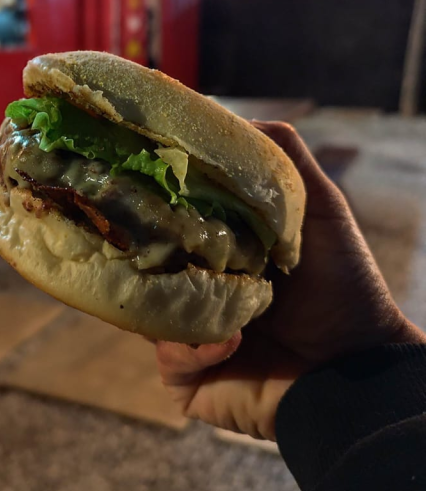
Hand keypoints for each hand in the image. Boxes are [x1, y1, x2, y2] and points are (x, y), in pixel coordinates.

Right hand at [155, 122, 425, 439]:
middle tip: (137, 230)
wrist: (358, 370)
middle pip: (146, 263)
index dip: (151, 201)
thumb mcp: (318, 207)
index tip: (133, 176)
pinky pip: (169, 357)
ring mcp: (189, 334)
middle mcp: (198, 289)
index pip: (168, 221)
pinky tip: (234, 342)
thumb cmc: (344, 286)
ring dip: (173, 299)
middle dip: (142, 248)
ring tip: (202, 288)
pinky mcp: (187, 378)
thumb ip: (281, 156)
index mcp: (220, 250)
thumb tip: (225, 112)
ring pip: (146, 310)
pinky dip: (196, 347)